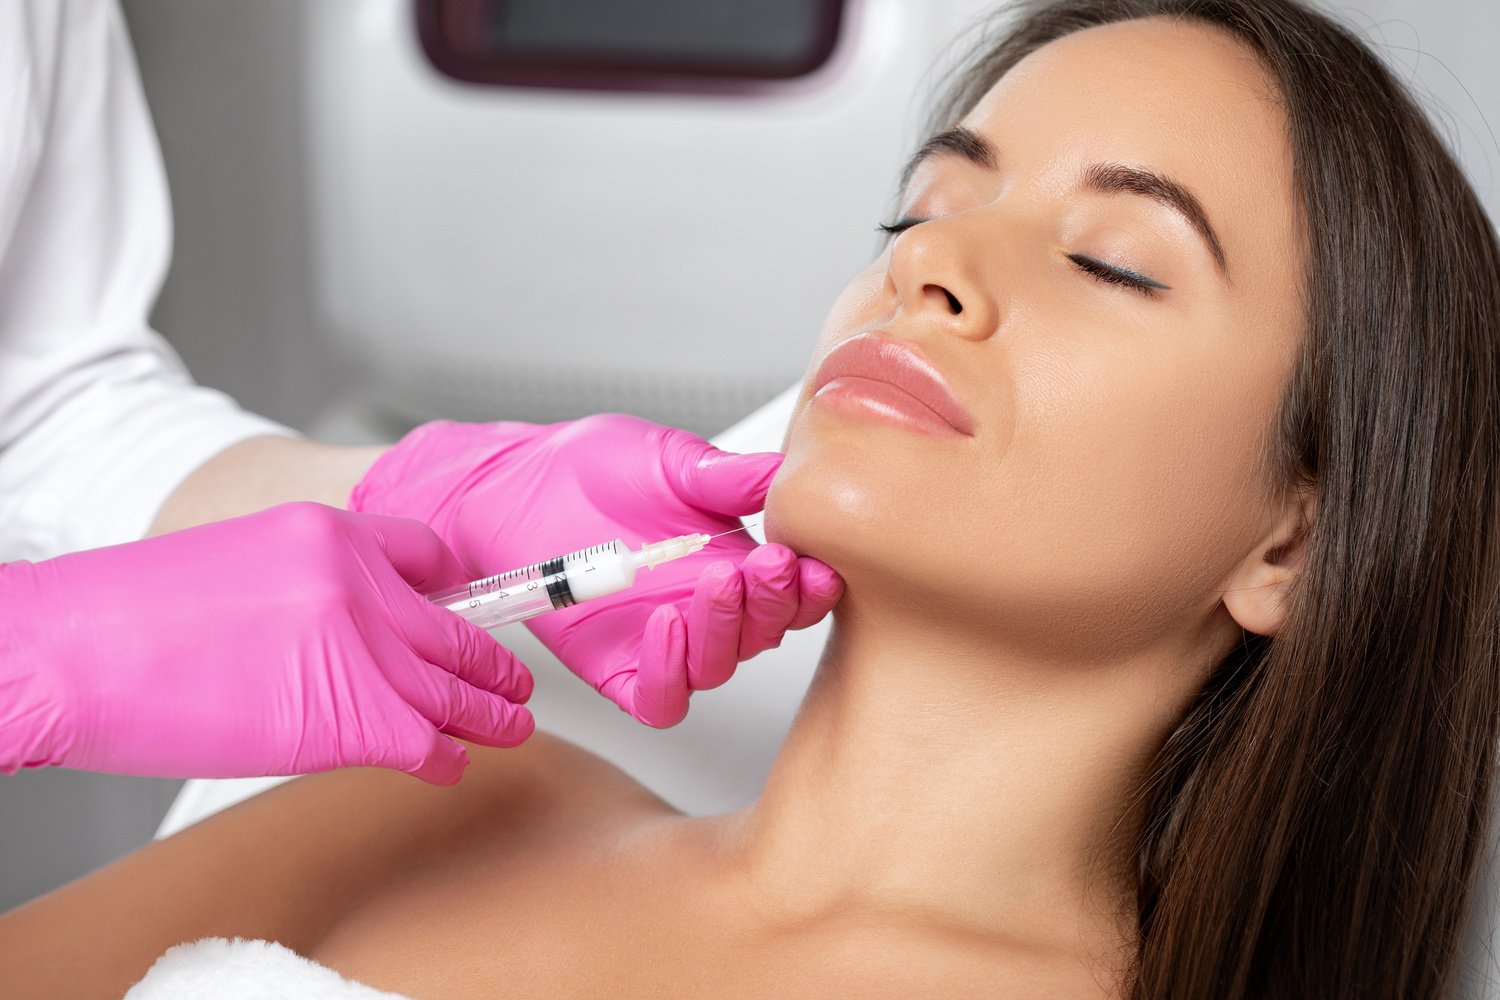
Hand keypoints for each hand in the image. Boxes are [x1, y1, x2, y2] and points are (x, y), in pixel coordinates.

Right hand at [0, 503, 532, 782]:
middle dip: (493, 662)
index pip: (430, 555)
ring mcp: (363, 649)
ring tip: (510, 725)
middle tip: (513, 680)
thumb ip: (311, 584)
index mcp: (331, 532)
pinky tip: (449, 764)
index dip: (459, 592)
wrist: (71, 653)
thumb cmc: (130, 618)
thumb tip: (348, 627)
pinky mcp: (353, 717)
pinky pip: (426, 741)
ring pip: (456, 688)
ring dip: (490, 714)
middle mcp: (360, 585)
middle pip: (457, 628)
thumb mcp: (240, 560)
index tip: (473, 613)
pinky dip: (445, 757)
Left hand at [350, 414, 842, 725]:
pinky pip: (660, 697)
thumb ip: (729, 477)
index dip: (808, 586)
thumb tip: (790, 474)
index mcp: (734, 562)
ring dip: (728, 633)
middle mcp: (706, 610)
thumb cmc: (591, 469)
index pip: (792, 593)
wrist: (514, 486)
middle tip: (768, 567)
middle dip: (774, 605)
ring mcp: (665, 644)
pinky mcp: (619, 670)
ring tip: (717, 584)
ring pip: (719, 668)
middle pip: (765, 634)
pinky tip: (666, 625)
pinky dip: (672, 674)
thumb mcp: (671, 460)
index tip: (806, 560)